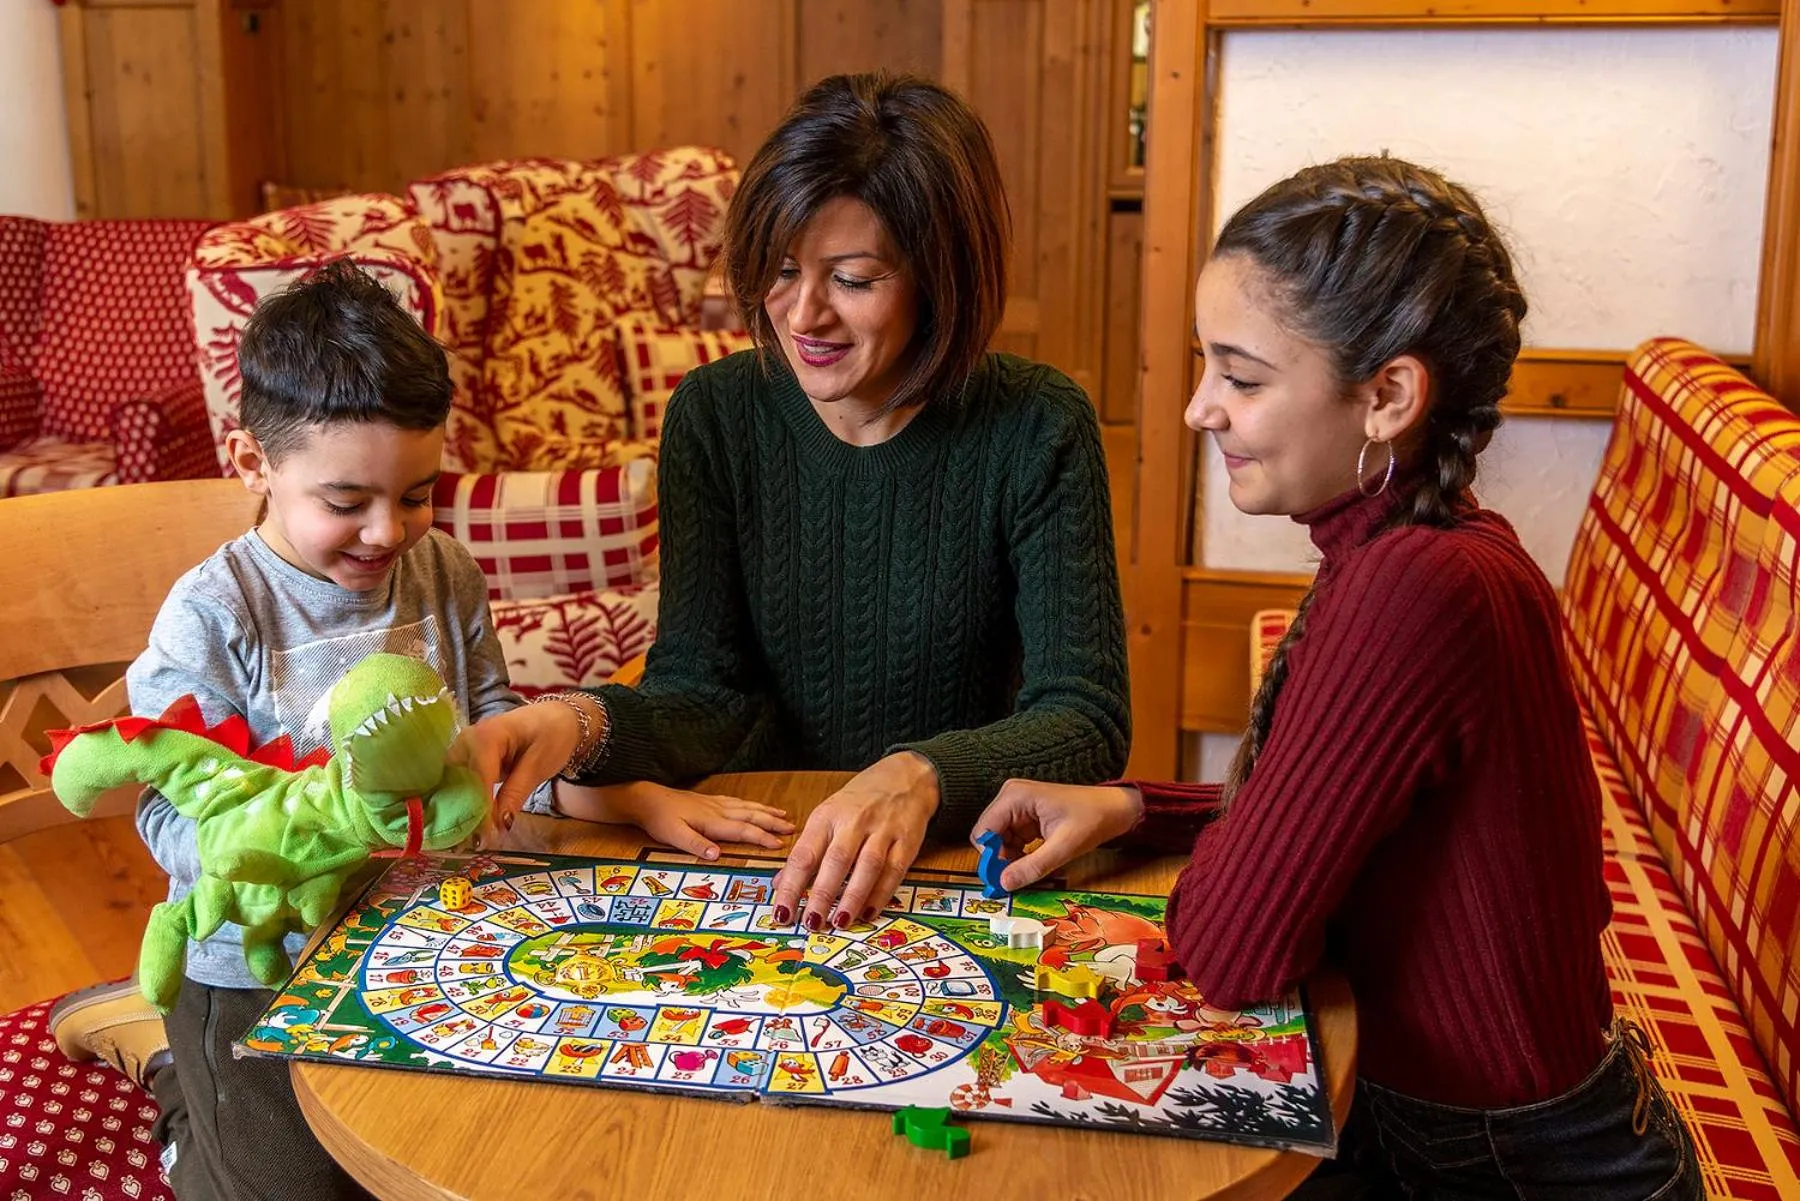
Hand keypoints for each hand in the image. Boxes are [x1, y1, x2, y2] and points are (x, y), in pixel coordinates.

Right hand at [449, 701, 580, 843]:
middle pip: (456, 782)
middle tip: (466, 844)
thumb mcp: (539, 766)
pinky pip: (458, 782)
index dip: (478, 811)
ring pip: (452, 784)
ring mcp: (463, 747)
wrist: (556, 717)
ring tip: (463, 838)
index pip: (476, 780)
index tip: (482, 839)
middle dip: (460, 812)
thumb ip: (516, 793)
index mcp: (486, 736)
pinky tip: (466, 822)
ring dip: (457, 809)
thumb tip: (499, 826)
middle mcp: (466, 739)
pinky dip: (461, 801)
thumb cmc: (552, 735)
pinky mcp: (465, 757)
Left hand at [553, 780, 793, 860]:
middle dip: (773, 822)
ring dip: (766, 811)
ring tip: (783, 815)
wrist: (644, 798)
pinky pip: (737, 802)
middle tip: (793, 828)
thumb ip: (696, 845)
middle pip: (751, 816)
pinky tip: (754, 806)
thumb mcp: (673, 835)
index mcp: (712, 822)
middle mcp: (718, 811)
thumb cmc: (658, 819)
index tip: (782, 844)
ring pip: (747, 807)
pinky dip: (751, 805)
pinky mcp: (708, 801)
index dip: (763, 837)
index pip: (743, 830)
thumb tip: (717, 855)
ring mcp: (714, 804)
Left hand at [771, 752, 939, 931]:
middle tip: (811, 924)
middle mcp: (854, 821)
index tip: (782, 913)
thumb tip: (780, 884)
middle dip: (822, 895)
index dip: (791, 886)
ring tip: (840, 922)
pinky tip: (869, 912)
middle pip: (835, 861)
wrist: (906, 777)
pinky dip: (881, 894)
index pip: (804, 854)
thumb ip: (807, 850)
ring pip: (867, 866)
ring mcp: (883, 830)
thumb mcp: (828, 816)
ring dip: (852, 897)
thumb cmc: (860, 801)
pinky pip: (893, 871)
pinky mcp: (907, 840)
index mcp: (827, 816)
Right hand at [971, 780, 1143, 889]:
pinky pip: (1010, 840)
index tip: (1000, 881)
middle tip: (1015, 880)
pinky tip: (1033, 863)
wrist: (1113, 809)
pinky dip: (1018, 855)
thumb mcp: (1064, 847)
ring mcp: (1016, 806)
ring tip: (1030, 871)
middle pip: (988, 836)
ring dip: (1009, 860)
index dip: (988, 858)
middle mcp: (1010, 797)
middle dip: (999, 860)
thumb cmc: (1092, 819)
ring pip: (998, 841)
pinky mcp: (1024, 817)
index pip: (983, 831)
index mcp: (1015, 797)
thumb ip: (1032, 866)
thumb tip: (1004, 884)